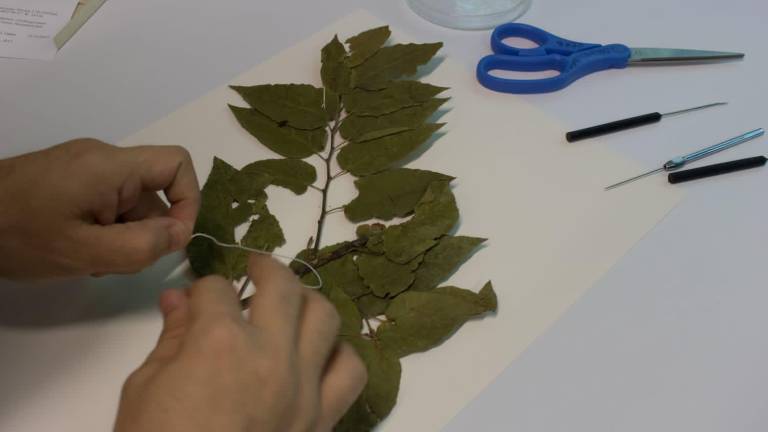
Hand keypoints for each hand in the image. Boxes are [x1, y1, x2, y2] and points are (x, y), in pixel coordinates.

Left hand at [0, 138, 199, 278]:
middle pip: (154, 190)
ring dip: (125, 235)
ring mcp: (84, 167)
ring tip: (90, 260)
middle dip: (148, 230)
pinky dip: (106, 229)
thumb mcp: (84, 252)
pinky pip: (108, 201)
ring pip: (130, 201)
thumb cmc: (18, 234)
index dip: (188, 201)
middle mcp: (103, 159)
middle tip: (116, 261)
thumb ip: (141, 246)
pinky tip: (78, 250)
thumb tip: (179, 234)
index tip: (171, 240)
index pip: (178, 163)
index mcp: (111, 166)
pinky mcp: (69, 178)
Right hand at [115, 255, 366, 431]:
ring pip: (326, 318)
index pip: (216, 290)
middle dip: (265, 267)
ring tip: (292, 304)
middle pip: (282, 286)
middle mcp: (271, 354)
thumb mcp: (145, 389)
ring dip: (308, 302)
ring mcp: (304, 387)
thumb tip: (177, 299)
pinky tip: (321, 353)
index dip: (203, 288)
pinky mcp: (323, 418)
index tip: (198, 298)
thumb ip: (171, 337)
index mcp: (220, 342)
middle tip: (255, 265)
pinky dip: (339, 354)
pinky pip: (350, 372)